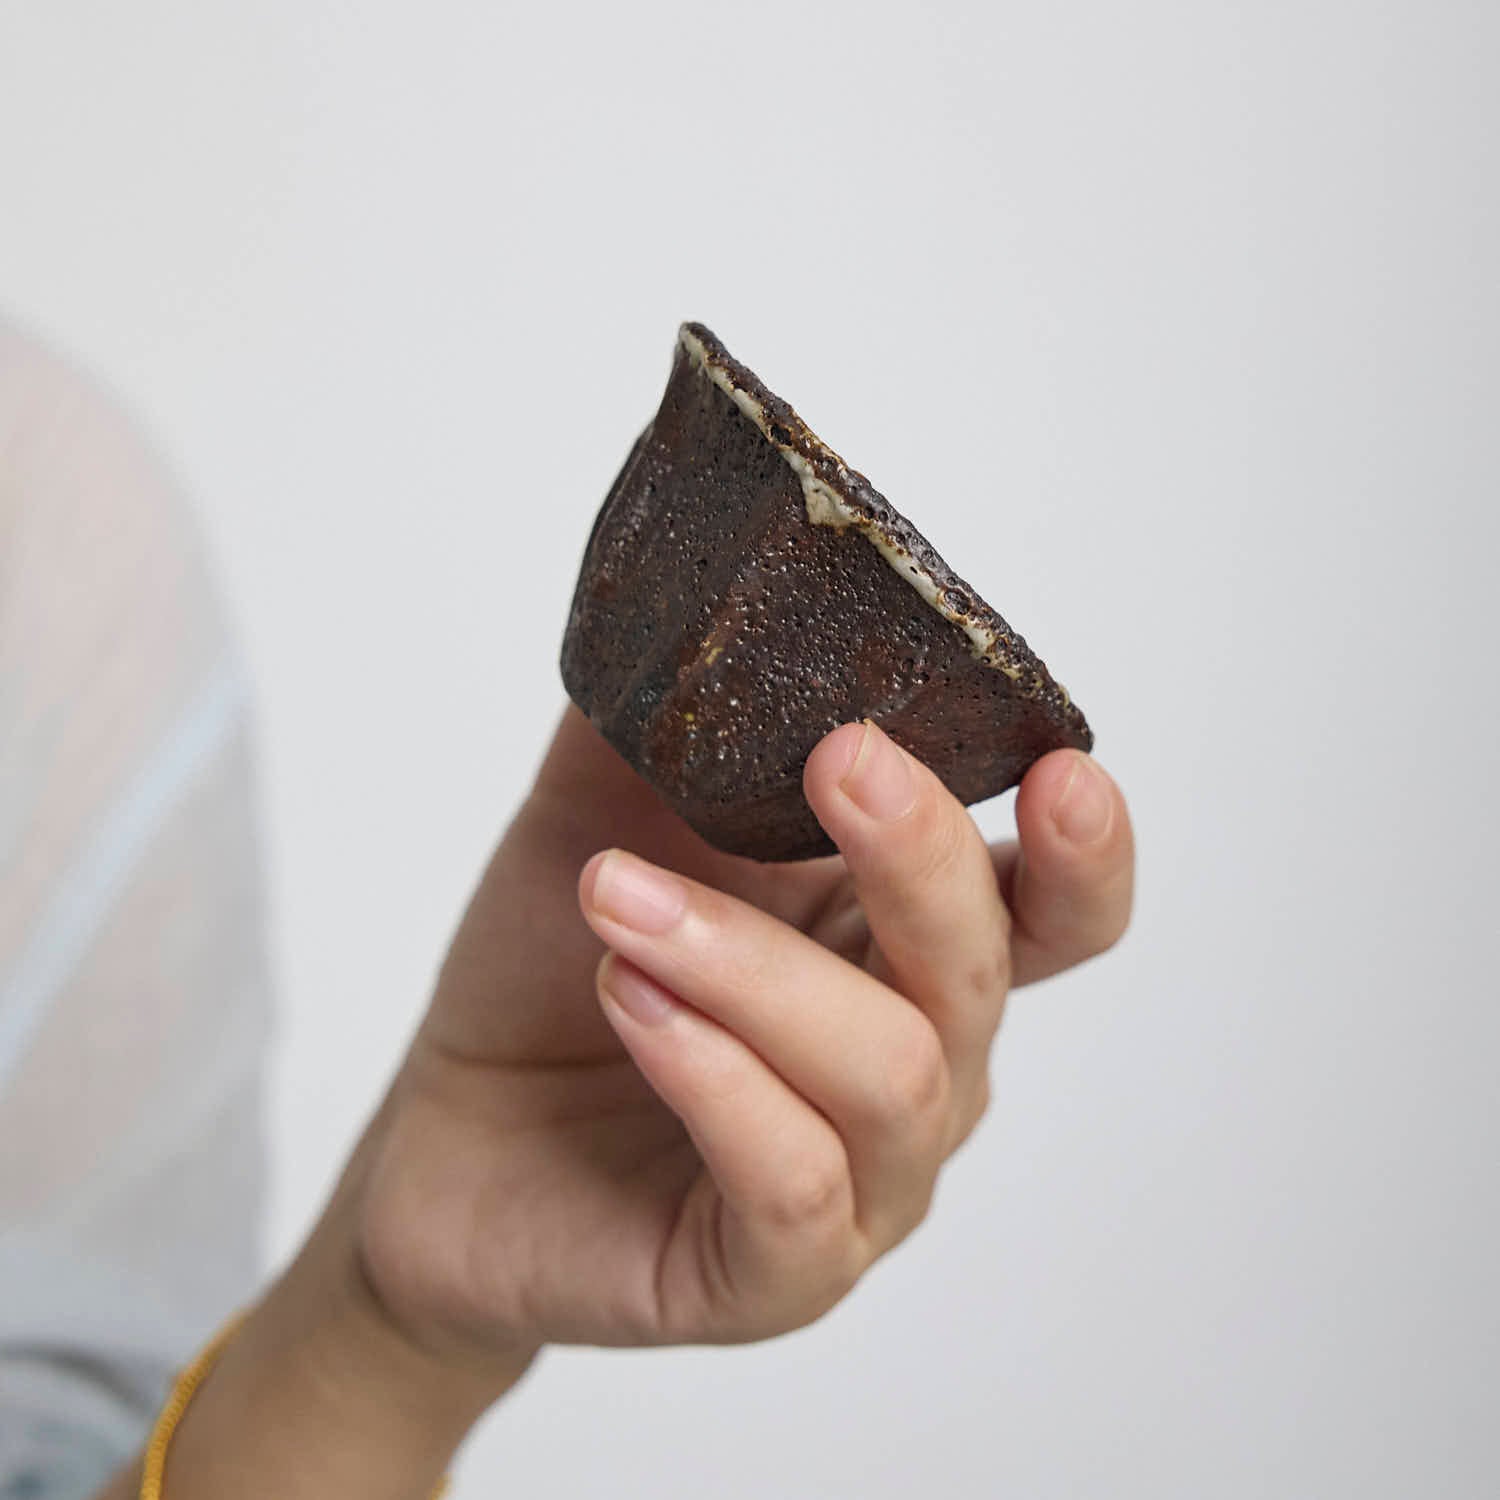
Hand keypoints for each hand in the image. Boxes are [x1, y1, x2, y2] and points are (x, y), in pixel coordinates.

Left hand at [354, 707, 1133, 1360]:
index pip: (1050, 911)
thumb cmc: (552, 970)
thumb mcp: (603, 818)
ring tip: (623, 901)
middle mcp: (912, 1065)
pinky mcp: (773, 1273)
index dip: (1085, 850)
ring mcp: (857, 1180)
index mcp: (897, 948)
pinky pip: (796, 1186)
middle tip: (838, 761)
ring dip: (755, 968)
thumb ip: (667, 723)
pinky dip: (717, 1078)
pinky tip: (631, 1003)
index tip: (1060, 765)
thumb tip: (699, 590)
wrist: (451, 1134)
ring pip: (890, 1073)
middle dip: (921, 857)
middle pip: (984, 971)